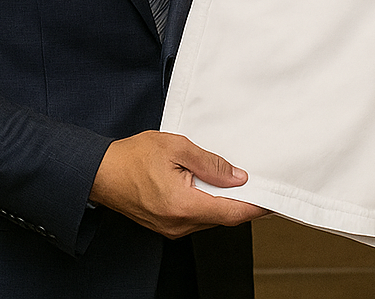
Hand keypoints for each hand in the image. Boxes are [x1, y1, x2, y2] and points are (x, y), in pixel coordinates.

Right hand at [89, 131, 266, 238]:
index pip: (231, 212)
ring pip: (210, 218)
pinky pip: (197, 218)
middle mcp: (178, 224)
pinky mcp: (166, 226)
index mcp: (183, 205)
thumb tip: (237, 177)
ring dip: (225, 203)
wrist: (99, 172)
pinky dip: (209, 204)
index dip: (257, 207)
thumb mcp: (176, 147)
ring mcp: (171, 228)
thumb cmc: (132, 157)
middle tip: (261, 183)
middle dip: (243, 202)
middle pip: (223, 217)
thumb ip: (210, 163)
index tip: (274, 201)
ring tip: (237, 182)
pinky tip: (213, 188)